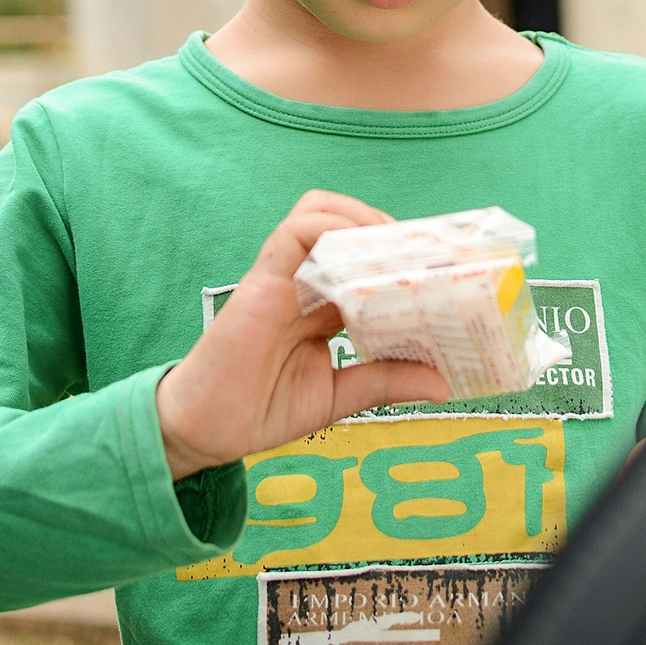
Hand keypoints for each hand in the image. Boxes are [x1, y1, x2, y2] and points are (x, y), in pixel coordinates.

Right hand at [156, 190, 448, 481]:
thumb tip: (442, 384)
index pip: (365, 257)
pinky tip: (358, 256)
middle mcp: (305, 280)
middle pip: (347, 224)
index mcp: (323, 303)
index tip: (440, 268)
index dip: (400, 253)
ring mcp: (282, 275)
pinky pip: (295, 233)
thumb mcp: (338, 396)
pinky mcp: (262, 281)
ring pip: (320, 212)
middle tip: (423, 252)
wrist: (203, 431)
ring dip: (360, 218)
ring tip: (393, 246)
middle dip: (387, 227)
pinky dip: (331, 230)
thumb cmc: (260, 407)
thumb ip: (384, 381)